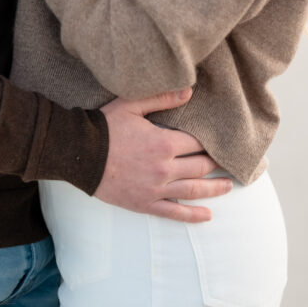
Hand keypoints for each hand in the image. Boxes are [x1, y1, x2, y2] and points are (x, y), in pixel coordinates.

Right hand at [96, 88, 231, 221]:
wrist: (79, 153)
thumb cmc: (105, 126)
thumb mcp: (131, 105)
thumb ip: (161, 98)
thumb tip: (189, 91)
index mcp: (163, 143)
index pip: (197, 144)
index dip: (209, 142)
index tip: (219, 141)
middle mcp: (164, 169)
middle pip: (200, 167)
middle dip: (215, 164)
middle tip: (227, 162)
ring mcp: (156, 189)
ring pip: (193, 191)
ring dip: (214, 189)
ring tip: (228, 187)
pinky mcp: (145, 204)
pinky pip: (174, 213)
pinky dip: (193, 215)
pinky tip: (207, 215)